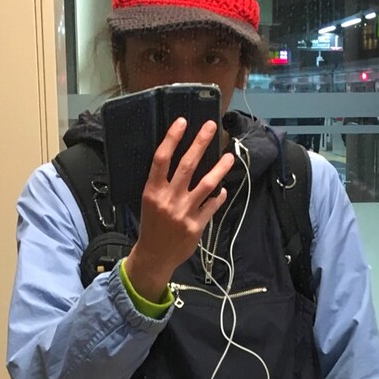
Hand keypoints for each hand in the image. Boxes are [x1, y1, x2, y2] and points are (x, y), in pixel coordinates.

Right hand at [123, 118, 235, 301]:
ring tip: (229, 156)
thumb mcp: (150, 201)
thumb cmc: (152, 225)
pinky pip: (212, 205)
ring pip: (206, 184)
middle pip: (187, 165)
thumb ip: (162, 183)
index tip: (182, 121)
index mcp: (152, 191)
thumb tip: (182, 159)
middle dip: (200, 143)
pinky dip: (219, 195)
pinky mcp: (196, 226)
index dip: (172, 138)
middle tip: (211, 126)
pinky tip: (223, 189)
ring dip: (220, 168)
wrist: (154, 256)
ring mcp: (184, 213)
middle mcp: (168, 200)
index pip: (161, 159)